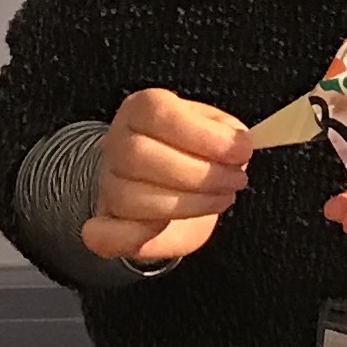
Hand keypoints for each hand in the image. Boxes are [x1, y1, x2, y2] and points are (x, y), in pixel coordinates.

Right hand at [85, 89, 250, 267]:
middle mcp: (116, 145)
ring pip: (131, 198)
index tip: (241, 151)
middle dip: (199, 174)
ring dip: (188, 205)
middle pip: (139, 155)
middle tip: (235, 180)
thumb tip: (239, 144)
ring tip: (220, 199)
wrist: (166, 187)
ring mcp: (107, 186)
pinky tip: (164, 227)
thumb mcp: (215, 130)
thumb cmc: (192, 154)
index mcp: (140, 111)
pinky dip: (133, 236)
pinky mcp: (107, 225)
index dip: (203, 134)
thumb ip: (226, 134)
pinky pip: (105, 235)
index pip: (158, 113)